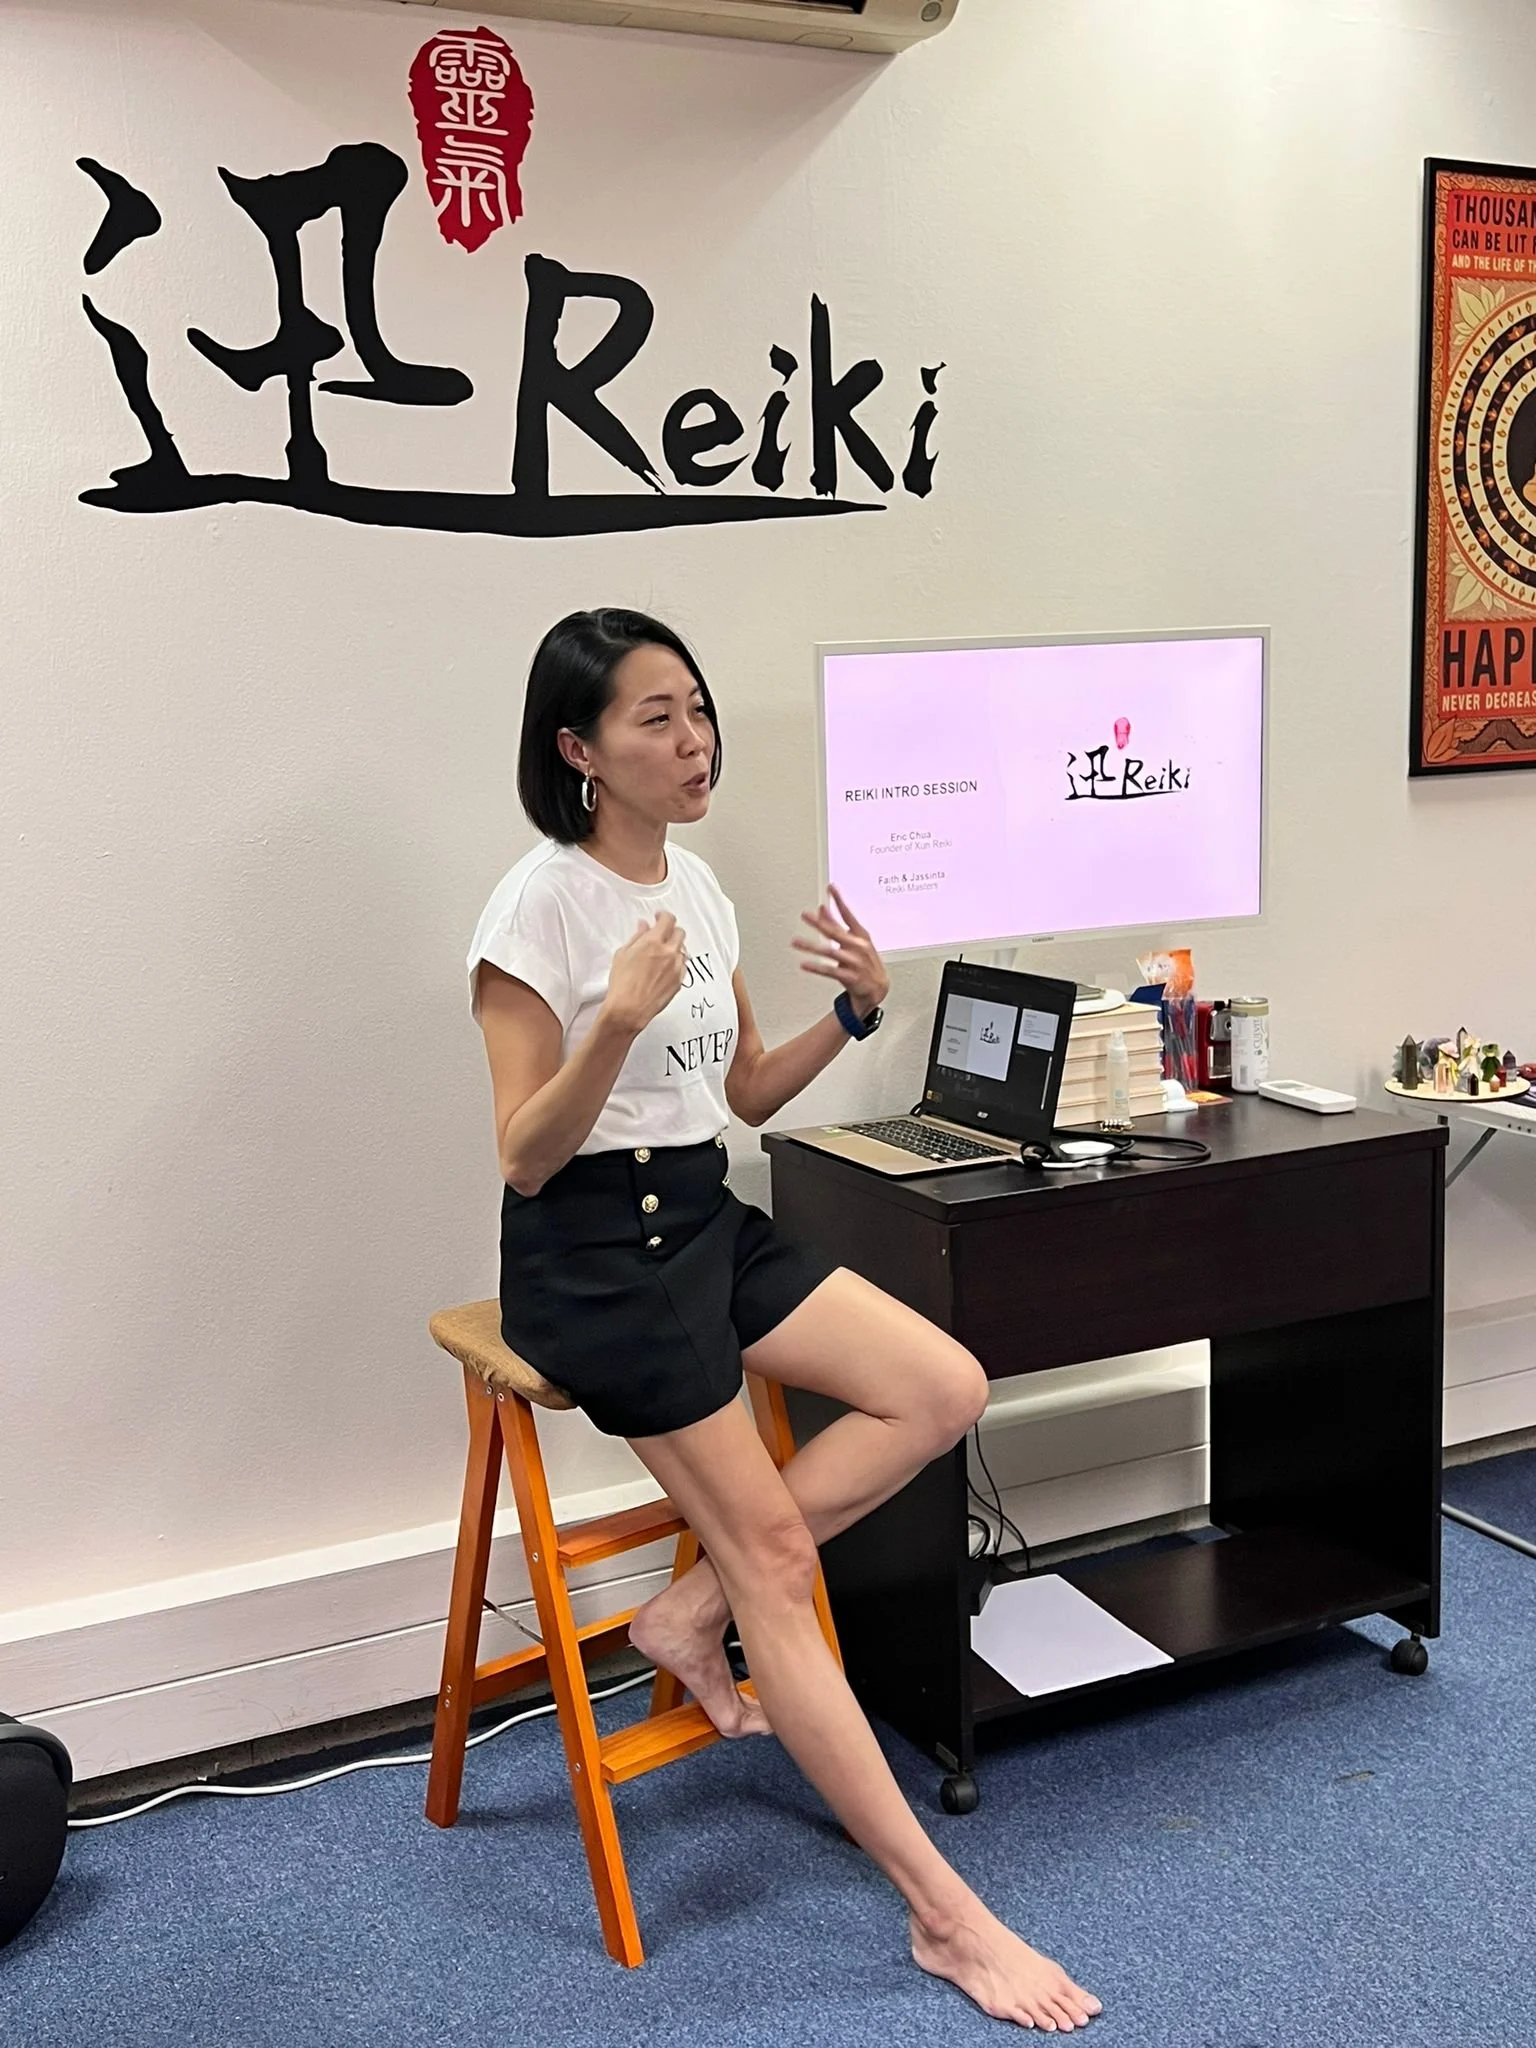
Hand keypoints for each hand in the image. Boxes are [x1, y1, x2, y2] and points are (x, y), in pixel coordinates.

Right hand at [604, 914, 686, 1034]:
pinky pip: (683, 965)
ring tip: (661, 953)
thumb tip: (644, 926)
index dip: (663, 916)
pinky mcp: (679, 981)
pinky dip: (676, 962)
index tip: (658, 917)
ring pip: (682, 949)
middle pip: (680, 932)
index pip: (668, 920)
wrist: (629, 1009)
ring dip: (674, 947)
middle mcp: (669, 953)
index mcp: (653, 942)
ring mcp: (676, 968)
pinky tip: (665, 967)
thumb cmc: (622, 983)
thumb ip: (637, 937)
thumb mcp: (623, 954)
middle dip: (671, 930)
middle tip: (661, 934)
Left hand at [792, 884, 888, 1020]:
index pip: (848, 914)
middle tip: (805, 915)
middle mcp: (858, 946)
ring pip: (829, 952)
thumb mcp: (854, 941)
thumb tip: (822, 909)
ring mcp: (855, 962)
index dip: (839, 900)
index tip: (831, 888)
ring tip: (796, 942)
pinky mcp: (850, 976)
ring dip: (810, 947)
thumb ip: (836, 925)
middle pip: (835, 932)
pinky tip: (804, 964)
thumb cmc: (864, 962)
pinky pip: (830, 970)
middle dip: (819, 923)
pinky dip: (816, 967)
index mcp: (861, 935)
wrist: (878, 988)